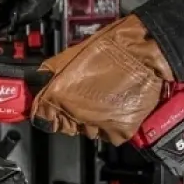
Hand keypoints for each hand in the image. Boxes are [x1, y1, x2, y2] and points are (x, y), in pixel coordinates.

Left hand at [31, 14, 174, 145]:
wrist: (144, 50)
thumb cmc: (109, 48)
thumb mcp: (68, 56)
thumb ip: (50, 75)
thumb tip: (39, 84)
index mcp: (58, 96)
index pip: (42, 119)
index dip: (49, 113)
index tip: (54, 109)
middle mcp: (76, 114)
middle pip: (67, 127)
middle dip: (73, 115)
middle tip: (87, 98)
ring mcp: (99, 124)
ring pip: (89, 132)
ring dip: (94, 120)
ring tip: (105, 100)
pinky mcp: (121, 130)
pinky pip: (112, 136)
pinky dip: (114, 125)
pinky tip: (118, 107)